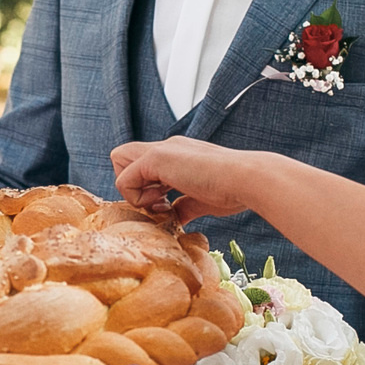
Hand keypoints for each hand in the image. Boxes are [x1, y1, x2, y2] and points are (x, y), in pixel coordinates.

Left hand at [112, 136, 261, 225]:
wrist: (247, 179)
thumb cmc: (233, 190)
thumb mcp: (202, 201)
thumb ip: (184, 206)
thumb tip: (175, 217)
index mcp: (177, 154)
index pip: (143, 164)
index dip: (145, 188)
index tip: (166, 206)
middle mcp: (166, 147)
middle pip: (122, 154)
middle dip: (130, 182)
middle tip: (155, 202)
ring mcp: (160, 150)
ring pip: (118, 158)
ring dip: (132, 188)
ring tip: (161, 203)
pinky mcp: (156, 158)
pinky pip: (124, 179)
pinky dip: (137, 197)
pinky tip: (164, 203)